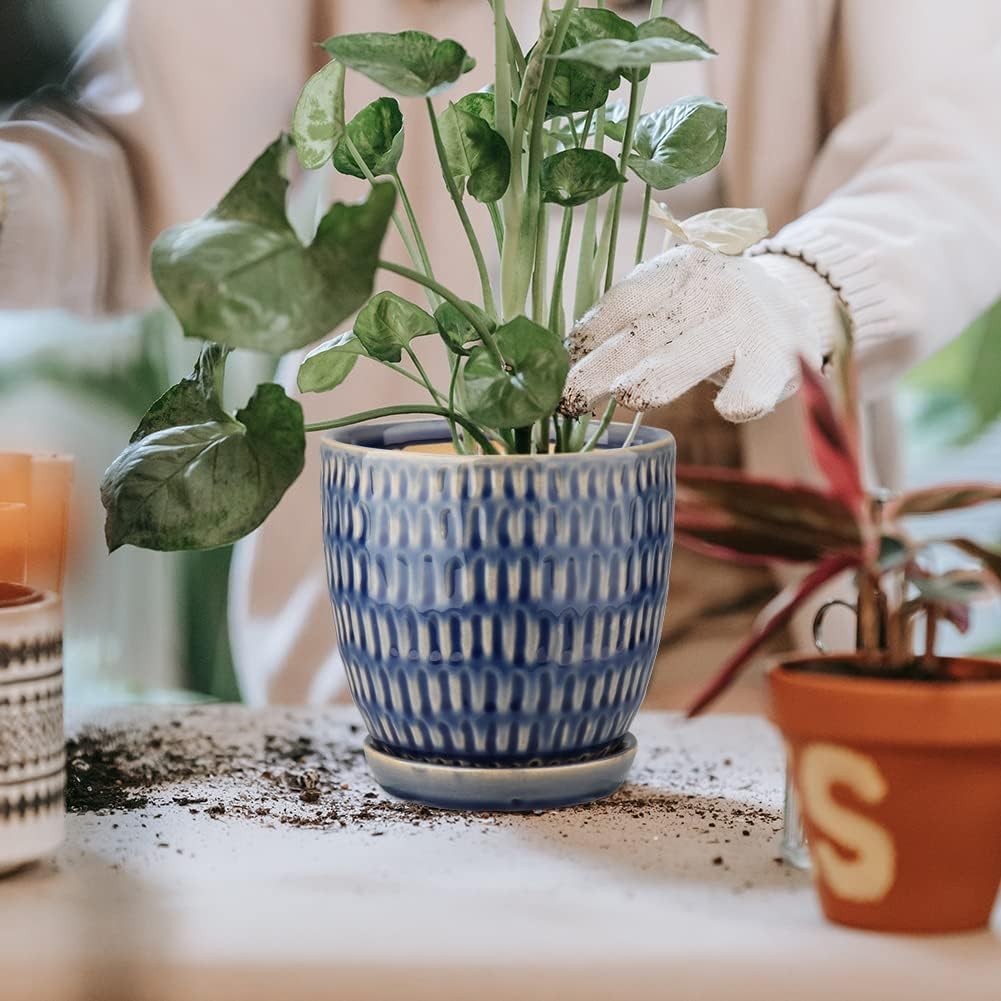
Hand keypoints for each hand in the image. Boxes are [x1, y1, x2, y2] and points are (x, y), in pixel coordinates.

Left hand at [562, 245, 836, 422]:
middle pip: (648, 332)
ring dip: (662, 375)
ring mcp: (747, 322)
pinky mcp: (780, 358)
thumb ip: (630, 324)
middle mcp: (712, 288)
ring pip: (698, 352)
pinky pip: (761, 379)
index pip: (624, 302)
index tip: (556, 369)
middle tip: (571, 398)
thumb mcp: (672, 303)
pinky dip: (747, 394)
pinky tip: (730, 408)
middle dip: (605, 368)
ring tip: (629, 395)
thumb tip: (566, 359)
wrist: (792, 304)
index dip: (588, 337)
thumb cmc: (710, 314)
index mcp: (677, 269)